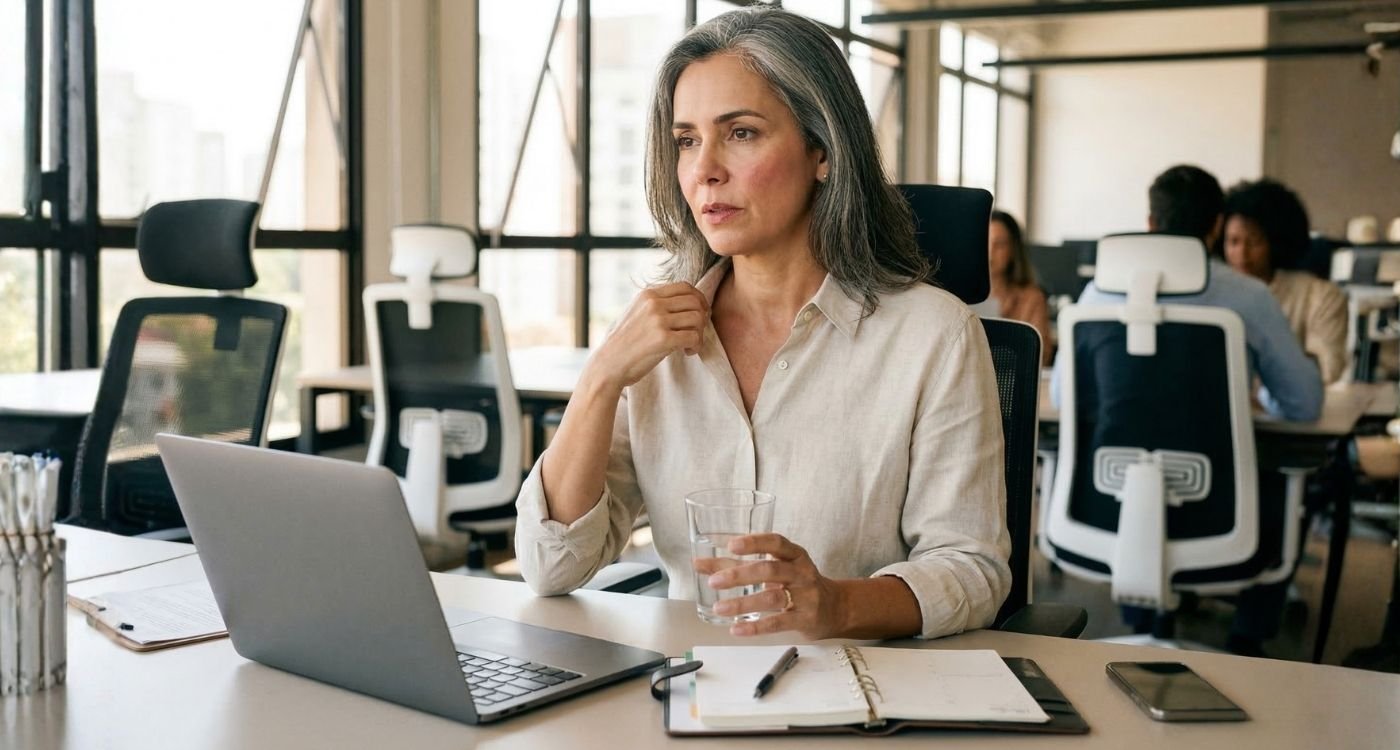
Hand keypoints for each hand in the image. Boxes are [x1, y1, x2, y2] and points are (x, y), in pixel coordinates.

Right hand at [590, 282, 708, 388]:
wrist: (608, 364)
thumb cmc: (624, 342)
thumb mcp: (636, 312)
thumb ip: (655, 303)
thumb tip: (686, 301)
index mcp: (648, 294)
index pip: (685, 287)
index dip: (698, 300)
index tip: (698, 314)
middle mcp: (653, 303)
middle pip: (695, 301)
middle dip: (703, 317)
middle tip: (696, 331)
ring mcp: (658, 320)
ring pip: (698, 318)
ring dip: (700, 333)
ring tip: (690, 344)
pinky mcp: (663, 339)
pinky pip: (694, 337)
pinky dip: (696, 346)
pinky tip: (687, 352)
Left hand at [697, 533, 846, 639]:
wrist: (835, 608)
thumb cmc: (797, 583)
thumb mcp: (774, 568)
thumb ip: (736, 564)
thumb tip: (698, 562)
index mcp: (794, 555)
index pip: (776, 542)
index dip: (754, 542)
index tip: (731, 544)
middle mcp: (801, 572)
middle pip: (770, 570)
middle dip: (740, 575)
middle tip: (714, 581)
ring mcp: (805, 596)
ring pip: (773, 598)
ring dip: (743, 602)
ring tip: (719, 607)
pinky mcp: (805, 619)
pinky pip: (778, 623)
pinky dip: (755, 627)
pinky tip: (736, 628)